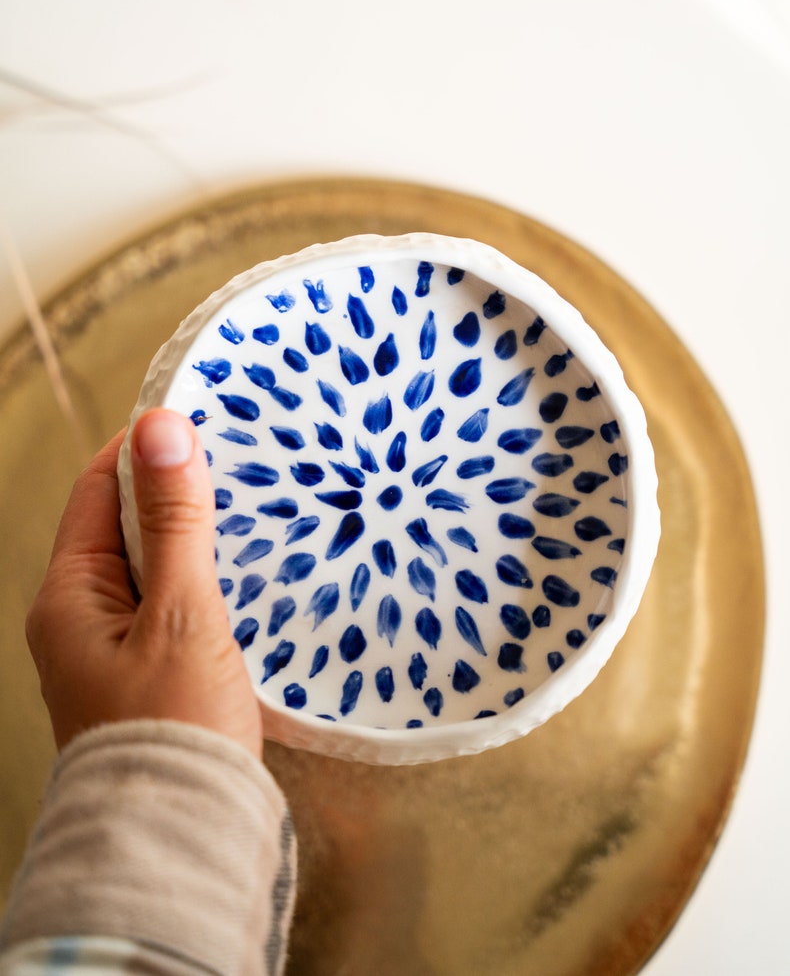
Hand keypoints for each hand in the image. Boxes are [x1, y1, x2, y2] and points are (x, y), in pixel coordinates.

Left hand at [26, 408, 262, 757]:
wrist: (182, 838)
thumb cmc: (174, 728)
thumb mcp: (181, 613)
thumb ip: (176, 523)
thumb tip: (161, 427)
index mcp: (69, 597)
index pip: (99, 492)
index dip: (143, 448)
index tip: (196, 417)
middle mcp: (82, 618)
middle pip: (127, 527)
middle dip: (177, 491)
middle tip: (239, 461)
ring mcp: (117, 648)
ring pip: (156, 566)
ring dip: (197, 537)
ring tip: (255, 508)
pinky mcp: (153, 673)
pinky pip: (175, 604)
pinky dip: (207, 580)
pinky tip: (250, 572)